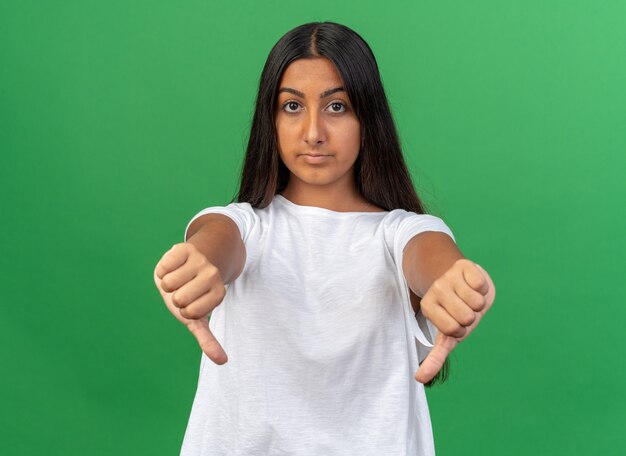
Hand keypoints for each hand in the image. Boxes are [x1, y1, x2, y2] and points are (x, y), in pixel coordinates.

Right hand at [154, 243, 227, 363]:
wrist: (198, 258)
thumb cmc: (194, 294)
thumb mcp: (199, 318)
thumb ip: (208, 339)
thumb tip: (223, 362)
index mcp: (219, 294)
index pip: (190, 314)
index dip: (184, 311)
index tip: (193, 303)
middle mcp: (213, 275)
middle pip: (178, 299)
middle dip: (175, 297)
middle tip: (185, 289)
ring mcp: (200, 261)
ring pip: (168, 283)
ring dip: (167, 282)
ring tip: (179, 277)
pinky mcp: (185, 248)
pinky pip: (164, 267)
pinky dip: (163, 269)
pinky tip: (174, 265)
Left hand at [415, 260, 495, 383]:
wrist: (457, 278)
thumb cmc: (454, 311)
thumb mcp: (446, 335)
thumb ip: (435, 356)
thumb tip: (419, 380)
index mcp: (428, 308)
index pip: (453, 331)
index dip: (461, 330)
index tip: (456, 323)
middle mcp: (436, 291)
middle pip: (467, 317)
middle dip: (472, 317)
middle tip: (464, 309)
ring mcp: (448, 277)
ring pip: (477, 302)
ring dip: (479, 302)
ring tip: (469, 297)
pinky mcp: (463, 265)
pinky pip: (481, 284)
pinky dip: (483, 287)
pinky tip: (474, 284)